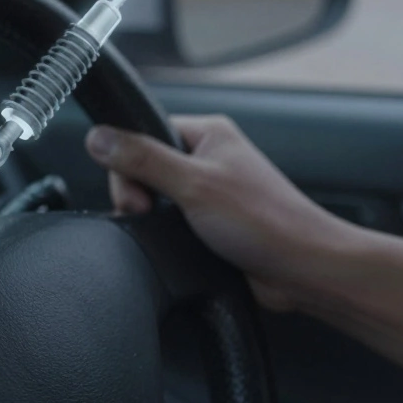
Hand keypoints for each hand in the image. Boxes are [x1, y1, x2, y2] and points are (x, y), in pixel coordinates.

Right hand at [85, 115, 359, 309]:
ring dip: (154, 219)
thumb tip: (99, 137)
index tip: (137, 193)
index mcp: (209, 134)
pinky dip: (168, 236)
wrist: (303, 270)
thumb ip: (142, 160)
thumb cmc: (267, 222)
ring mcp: (210, 193)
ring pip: (155, 200)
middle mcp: (209, 159)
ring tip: (175, 233)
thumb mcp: (194, 185)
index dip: (129, 163)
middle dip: (138, 197)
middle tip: (150, 215)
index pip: (142, 133)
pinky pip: (170, 224)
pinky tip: (181, 245)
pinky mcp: (210, 225)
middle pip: (143, 167)